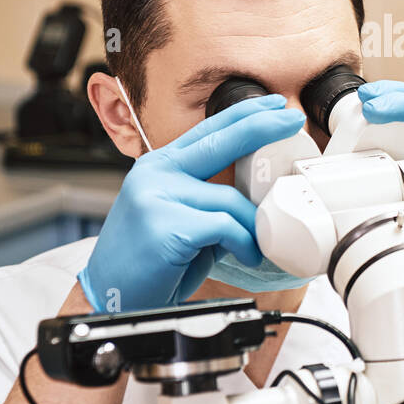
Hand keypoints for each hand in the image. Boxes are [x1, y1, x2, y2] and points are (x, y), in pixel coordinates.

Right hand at [78, 97, 305, 312]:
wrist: (111, 298)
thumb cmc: (152, 262)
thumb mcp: (180, 217)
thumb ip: (212, 199)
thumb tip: (259, 194)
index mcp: (159, 166)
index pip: (207, 130)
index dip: (243, 114)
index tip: (274, 105)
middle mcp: (155, 174)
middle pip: (219, 142)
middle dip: (262, 127)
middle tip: (293, 120)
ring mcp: (156, 197)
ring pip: (230, 199)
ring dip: (252, 226)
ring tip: (255, 246)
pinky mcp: (165, 226)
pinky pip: (225, 226)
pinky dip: (243, 243)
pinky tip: (244, 256)